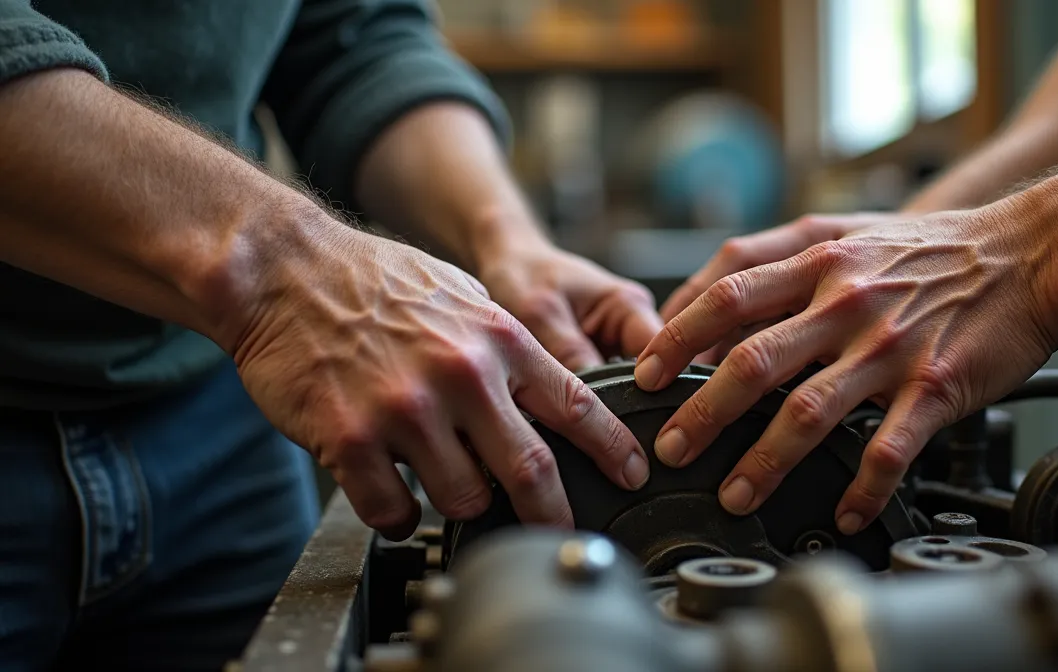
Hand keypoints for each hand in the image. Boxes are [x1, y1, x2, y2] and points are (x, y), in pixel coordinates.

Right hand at [226, 222, 649, 538]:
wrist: (285, 270)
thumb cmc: (374, 282)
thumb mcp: (463, 296)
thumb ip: (505, 347)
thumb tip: (548, 397)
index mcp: (498, 338)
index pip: (578, 404)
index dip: (614, 449)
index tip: (634, 474)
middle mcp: (461, 375)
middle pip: (531, 471)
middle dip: (555, 514)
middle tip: (561, 532)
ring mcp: (405, 411)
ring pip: (463, 499)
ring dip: (460, 504)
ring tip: (442, 482)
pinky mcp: (350, 440)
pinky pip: (392, 511)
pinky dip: (399, 516)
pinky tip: (393, 496)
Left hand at [632, 203, 1057, 534]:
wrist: (1030, 254)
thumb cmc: (932, 250)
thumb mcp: (846, 231)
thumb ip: (777, 258)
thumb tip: (707, 297)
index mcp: (818, 260)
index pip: (724, 294)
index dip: (675, 336)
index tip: (644, 376)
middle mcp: (845, 301)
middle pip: (750, 360)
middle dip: (698, 412)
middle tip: (668, 449)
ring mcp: (888, 347)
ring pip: (806, 412)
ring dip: (762, 461)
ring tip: (734, 494)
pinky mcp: (935, 387)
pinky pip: (888, 449)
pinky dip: (863, 487)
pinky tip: (846, 511)